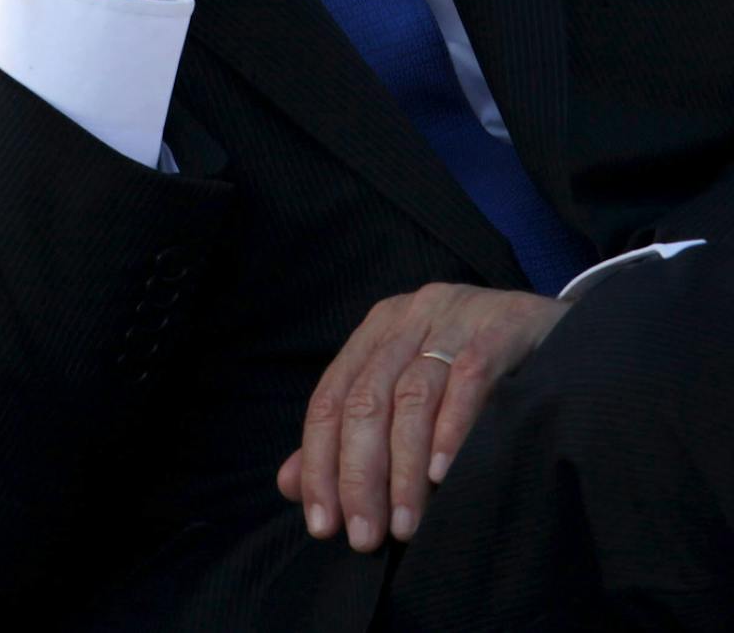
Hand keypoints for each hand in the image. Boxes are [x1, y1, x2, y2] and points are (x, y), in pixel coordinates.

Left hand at [278, 281, 569, 551]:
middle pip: (367, 400)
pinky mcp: (503, 327)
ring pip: (413, 396)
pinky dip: (452, 429)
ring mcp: (455, 318)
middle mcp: (408, 318)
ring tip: (406, 525)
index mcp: (378, 331)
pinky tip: (444, 475)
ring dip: (405, 469)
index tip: (321, 522)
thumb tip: (290, 485)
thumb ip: (351, 436)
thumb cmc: (477, 366)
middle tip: (364, 536)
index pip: (331, 399)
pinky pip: (470, 379)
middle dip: (359, 475)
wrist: (563, 328)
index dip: (319, 462)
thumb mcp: (410, 389)